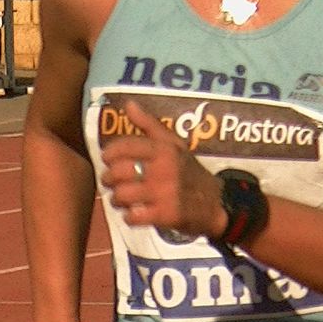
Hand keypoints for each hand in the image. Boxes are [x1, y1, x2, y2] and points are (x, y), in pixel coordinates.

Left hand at [98, 101, 227, 237]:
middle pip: (118, 172)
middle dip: (108, 178)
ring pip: (122, 195)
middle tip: (111, 182)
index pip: (124, 146)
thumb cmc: (188, 171)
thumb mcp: (173, 143)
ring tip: (121, 199)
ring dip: (116, 199)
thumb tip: (129, 104)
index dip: (109, 153)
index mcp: (164, 149)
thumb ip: (149, 124)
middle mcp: (164, 169)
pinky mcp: (166, 215)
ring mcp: (164, 193)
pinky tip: (134, 213)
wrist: (215, 202)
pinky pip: (133, 216)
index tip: (107, 159)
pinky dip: (129, 217)